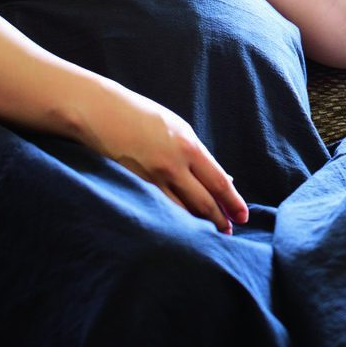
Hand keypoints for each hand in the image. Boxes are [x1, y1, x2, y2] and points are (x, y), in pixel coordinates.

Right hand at [85, 87, 249, 233]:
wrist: (102, 112)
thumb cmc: (144, 117)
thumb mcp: (179, 130)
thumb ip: (200, 156)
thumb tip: (224, 180)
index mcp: (188, 146)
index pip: (219, 182)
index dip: (233, 203)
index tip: (243, 216)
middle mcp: (173, 165)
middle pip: (204, 202)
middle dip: (219, 220)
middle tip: (229, 232)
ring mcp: (152, 178)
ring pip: (182, 211)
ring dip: (198, 225)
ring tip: (209, 234)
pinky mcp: (135, 187)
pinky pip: (161, 209)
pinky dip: (175, 220)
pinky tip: (182, 226)